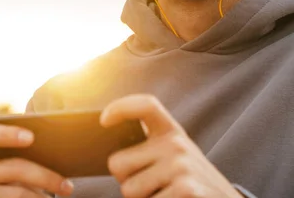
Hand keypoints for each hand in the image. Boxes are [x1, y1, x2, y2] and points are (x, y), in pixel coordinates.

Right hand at [0, 123, 74, 197]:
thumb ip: (28, 142)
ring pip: (16, 192)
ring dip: (41, 196)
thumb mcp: (19, 161)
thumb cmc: (16, 178)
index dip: (5, 134)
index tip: (31, 137)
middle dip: (44, 176)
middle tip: (68, 186)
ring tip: (63, 195)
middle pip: (12, 168)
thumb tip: (53, 124)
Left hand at [100, 94, 242, 197]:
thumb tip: (115, 159)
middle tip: (151, 186)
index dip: (122, 107)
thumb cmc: (189, 184)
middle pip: (117, 163)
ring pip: (128, 190)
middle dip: (125, 180)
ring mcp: (182, 167)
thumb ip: (150, 150)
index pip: (146, 105)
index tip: (104, 120)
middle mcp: (176, 144)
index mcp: (171, 133)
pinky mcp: (186, 190)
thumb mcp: (175, 158)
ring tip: (165, 196)